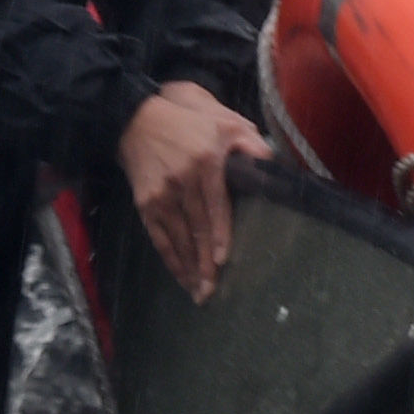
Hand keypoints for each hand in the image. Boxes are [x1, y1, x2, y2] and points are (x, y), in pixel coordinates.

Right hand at [122, 82, 270, 302]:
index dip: (218, 234)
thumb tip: (275, 165)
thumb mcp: (226, 124)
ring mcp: (160, 195)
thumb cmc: (190, 125)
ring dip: (188, 268)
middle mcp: (182, 182)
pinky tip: (181, 277)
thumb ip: (252, 144)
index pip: (214, 204)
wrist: (138, 120)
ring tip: (200, 292)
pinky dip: (171, 260)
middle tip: (212, 290)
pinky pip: (159, 238)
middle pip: (196, 228)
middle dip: (204, 264)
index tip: (221, 259)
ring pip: (178, 239)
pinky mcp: (145, 204)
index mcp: (205, 163)